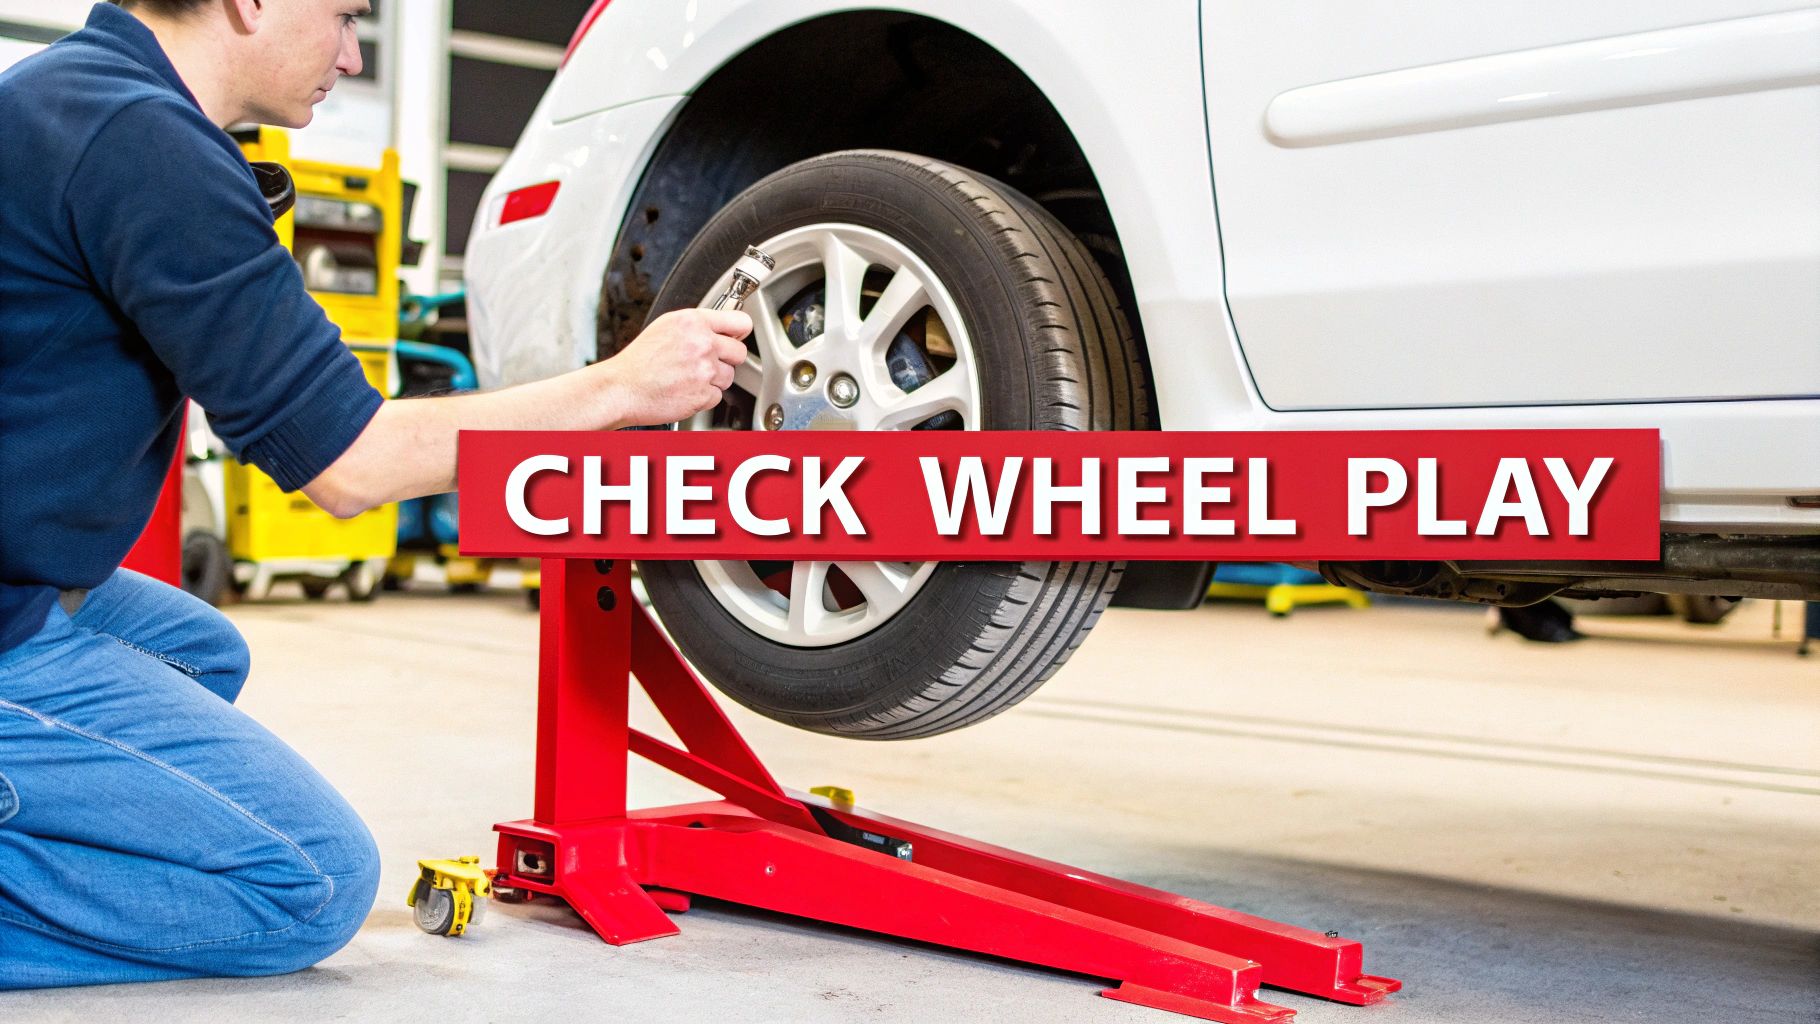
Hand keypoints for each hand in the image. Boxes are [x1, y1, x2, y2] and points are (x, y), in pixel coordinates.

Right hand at [594, 308, 751, 426]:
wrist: (622, 388)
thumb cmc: (639, 361)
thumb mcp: (666, 327)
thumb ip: (697, 325)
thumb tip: (723, 327)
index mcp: (693, 322)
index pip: (740, 321)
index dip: (740, 331)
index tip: (737, 336)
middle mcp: (702, 343)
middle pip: (739, 352)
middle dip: (727, 358)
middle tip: (707, 362)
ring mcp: (704, 370)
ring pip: (729, 376)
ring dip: (714, 379)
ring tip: (689, 377)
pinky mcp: (703, 394)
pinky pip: (717, 396)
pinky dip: (704, 397)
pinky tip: (685, 390)